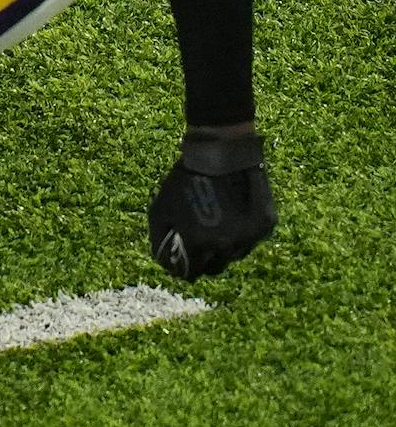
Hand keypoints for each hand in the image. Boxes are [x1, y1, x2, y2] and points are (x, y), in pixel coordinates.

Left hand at [148, 127, 274, 278]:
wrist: (220, 153)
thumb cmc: (186, 178)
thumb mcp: (161, 205)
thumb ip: (161, 236)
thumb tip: (165, 260)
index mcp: (200, 243)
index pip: (190, 273)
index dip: (182, 269)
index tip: (179, 264)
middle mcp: (226, 247)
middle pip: (214, 268)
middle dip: (203, 260)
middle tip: (198, 247)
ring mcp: (249, 238)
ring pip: (234, 255)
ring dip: (223, 247)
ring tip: (215, 225)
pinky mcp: (265, 227)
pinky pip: (251, 239)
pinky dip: (241, 233)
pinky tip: (233, 216)